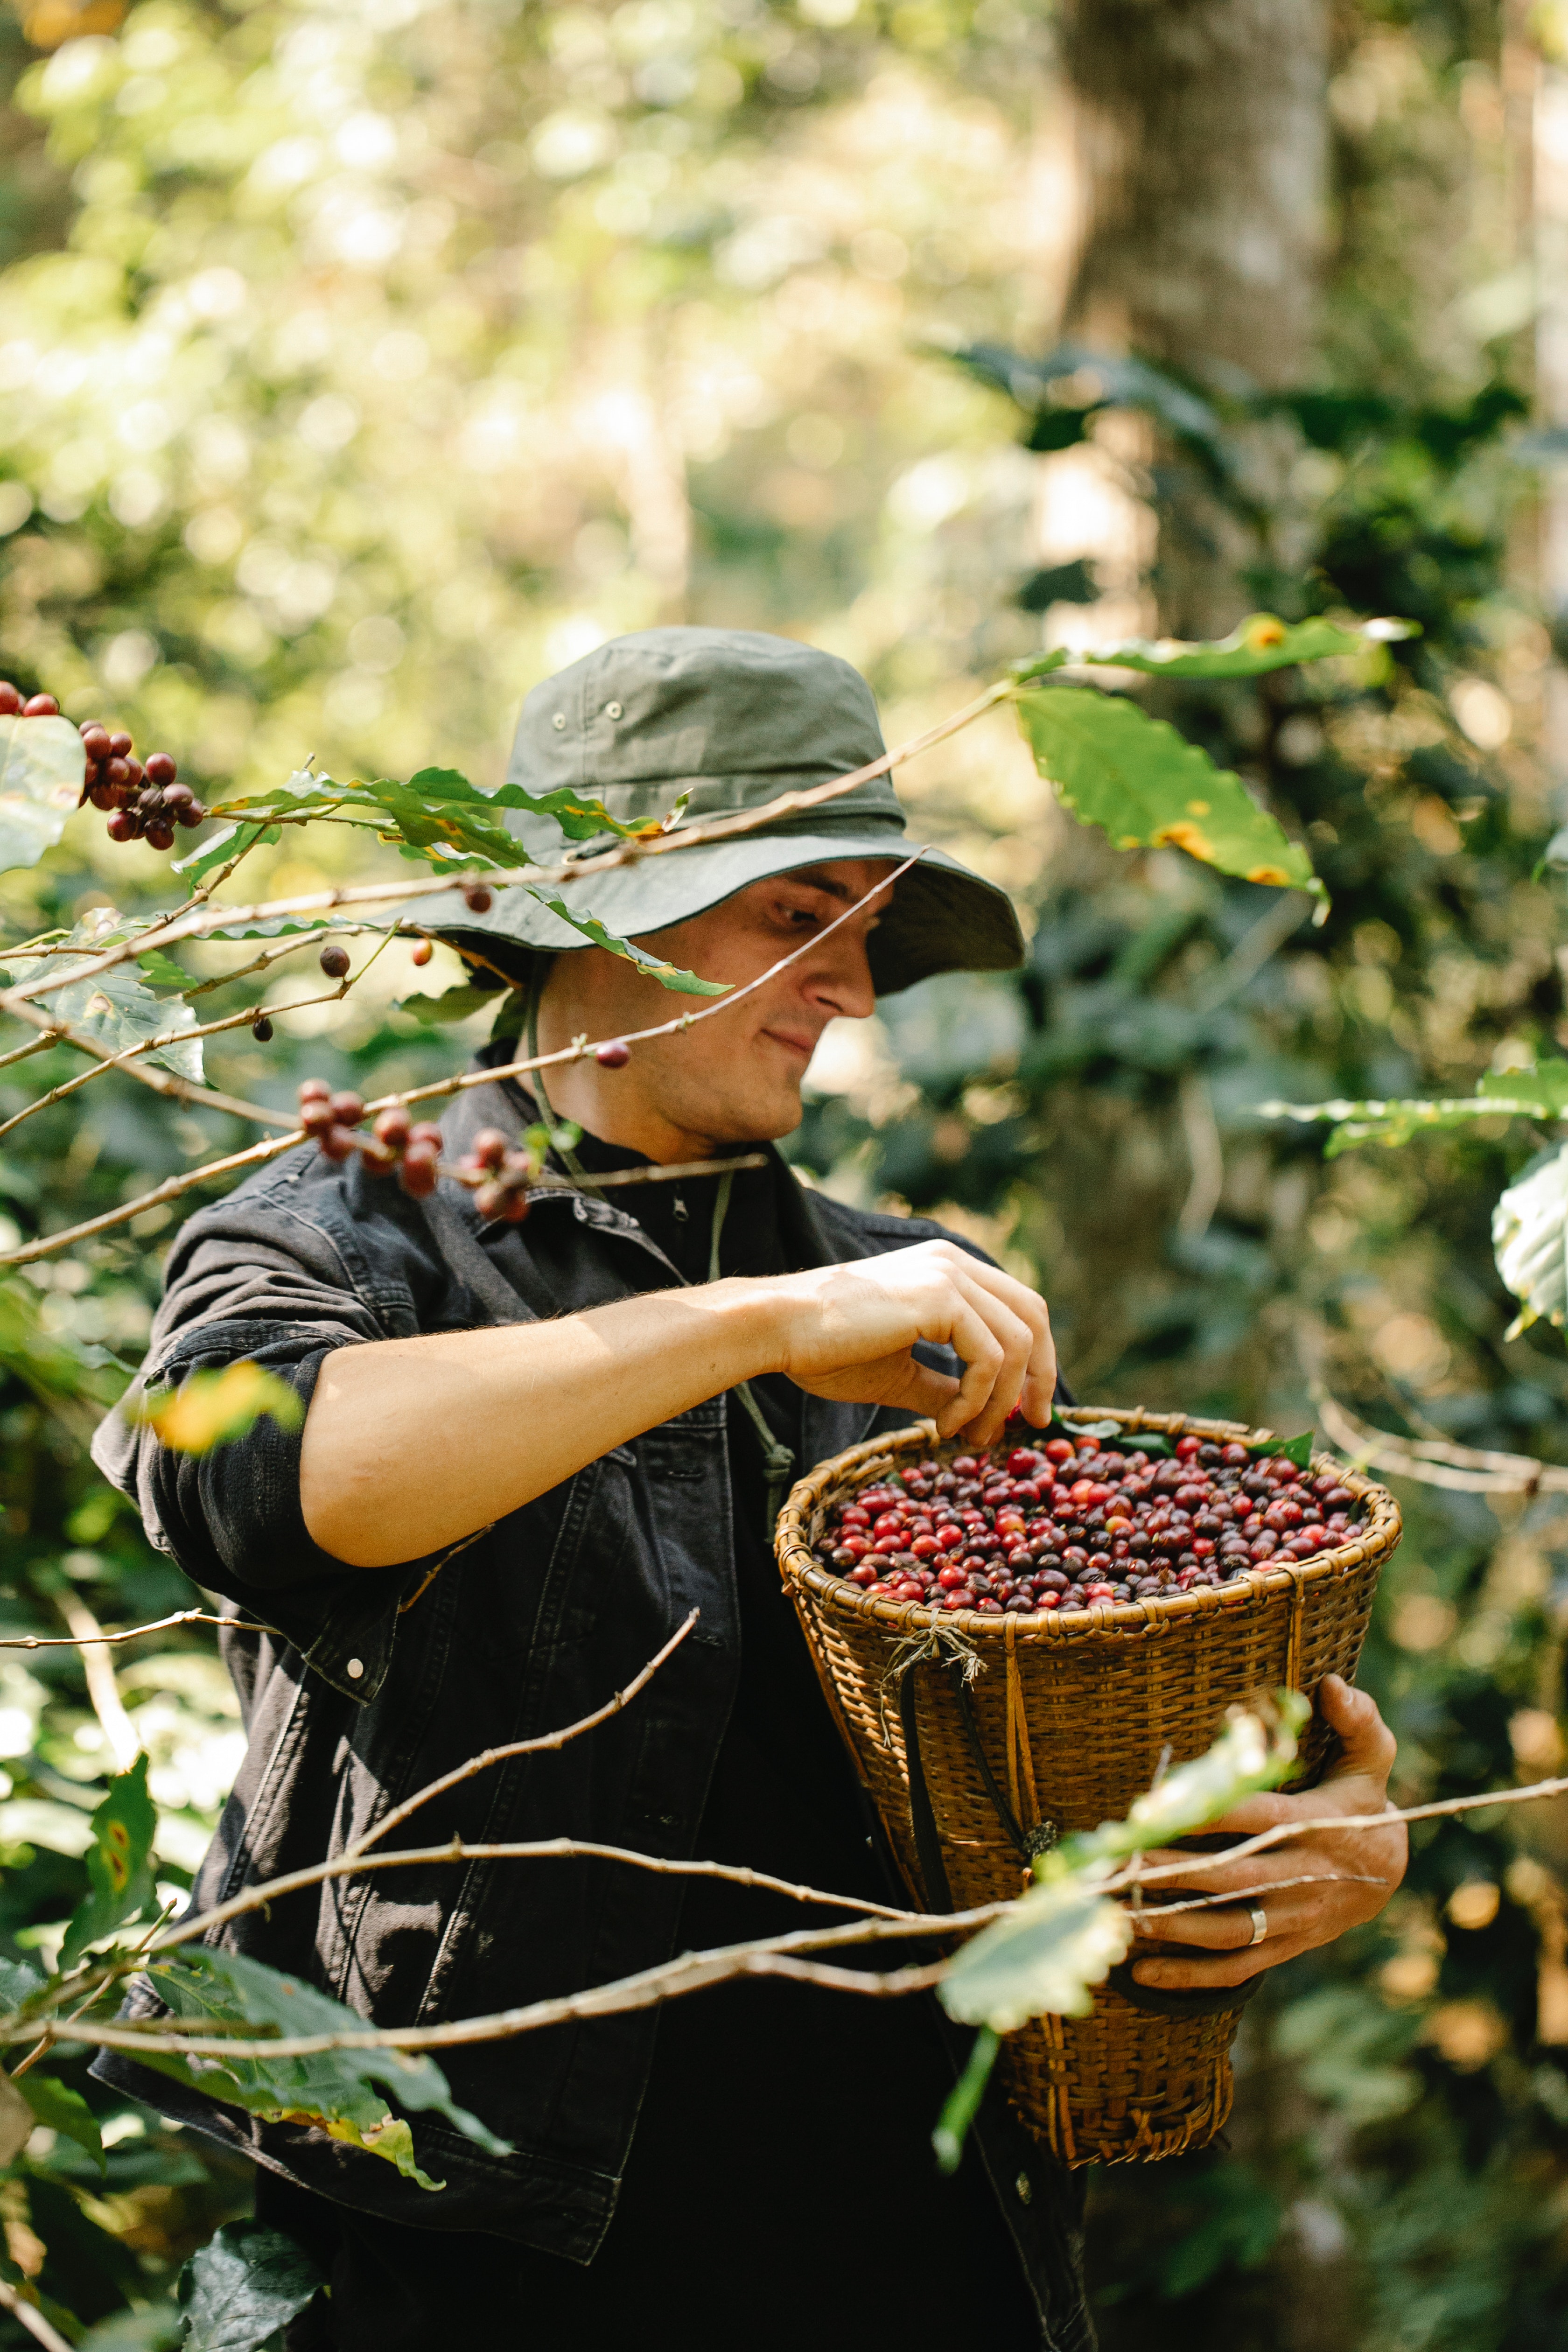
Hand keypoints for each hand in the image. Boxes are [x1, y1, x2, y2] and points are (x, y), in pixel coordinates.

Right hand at [763, 1240, 1055, 1448]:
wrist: (778, 1329)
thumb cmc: (826, 1350)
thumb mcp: (900, 1372)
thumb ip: (943, 1384)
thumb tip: (982, 1415)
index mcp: (946, 1269)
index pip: (1019, 1307)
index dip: (1035, 1359)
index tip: (1029, 1409)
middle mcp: (954, 1262)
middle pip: (1033, 1317)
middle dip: (1041, 1376)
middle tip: (1035, 1424)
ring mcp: (949, 1274)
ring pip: (1016, 1345)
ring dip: (999, 1402)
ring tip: (967, 1435)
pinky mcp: (940, 1297)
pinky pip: (989, 1359)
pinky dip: (975, 1401)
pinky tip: (944, 1423)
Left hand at [1125, 1677, 1406, 1989]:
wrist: (1388, 1870)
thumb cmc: (1362, 1800)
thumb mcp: (1371, 1757)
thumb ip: (1357, 1721)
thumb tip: (1334, 1685)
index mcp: (1312, 1824)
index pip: (1253, 1818)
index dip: (1205, 1813)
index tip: (1153, 1809)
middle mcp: (1299, 1875)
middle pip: (1229, 1878)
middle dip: (1170, 1873)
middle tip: (1116, 1864)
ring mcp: (1290, 1917)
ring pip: (1227, 1929)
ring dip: (1171, 1925)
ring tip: (1119, 1916)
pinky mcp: (1283, 1946)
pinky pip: (1235, 1968)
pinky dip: (1189, 1975)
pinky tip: (1140, 1972)